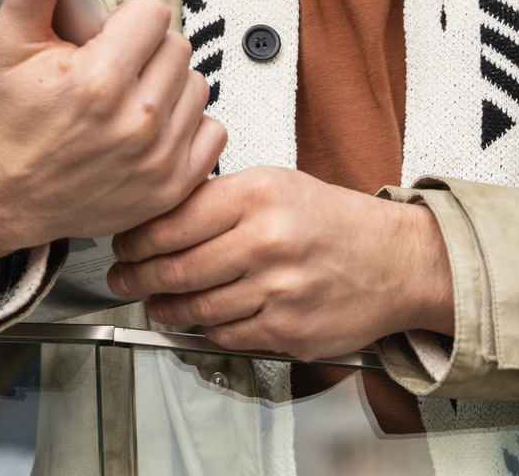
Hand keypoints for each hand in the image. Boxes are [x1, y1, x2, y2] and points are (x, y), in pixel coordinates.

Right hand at [0, 0, 227, 272]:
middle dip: (146, 52)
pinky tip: (150, 130)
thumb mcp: (10, 39)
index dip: (125, 23)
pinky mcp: (174, 186)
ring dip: (169, 87)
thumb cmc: (12, 113)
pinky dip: (188, 128)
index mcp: (99, 78)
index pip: (153, 13)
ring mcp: (159, 157)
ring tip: (128, 101)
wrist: (5, 193)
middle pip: (177, 47)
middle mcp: (137, 120)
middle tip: (111, 73)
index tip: (102, 44)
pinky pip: (214, 130)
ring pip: (198, 84)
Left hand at [104, 166, 453, 361]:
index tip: (123, 243)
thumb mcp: (275, 184)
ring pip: (194, 306)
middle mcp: (266, 240)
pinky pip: (224, 335)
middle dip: (136, 276)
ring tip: (153, 300)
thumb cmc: (334, 221)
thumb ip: (218, 198)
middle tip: (122, 277)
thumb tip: (158, 215)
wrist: (396, 261)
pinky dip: (202, 329)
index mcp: (257, 195)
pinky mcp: (285, 330)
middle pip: (174, 268)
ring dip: (164, 307)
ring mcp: (276, 289)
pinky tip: (195, 319)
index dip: (135, 238)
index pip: (170, 221)